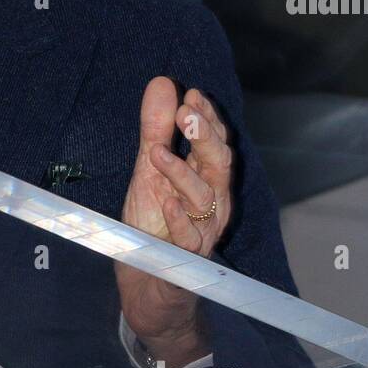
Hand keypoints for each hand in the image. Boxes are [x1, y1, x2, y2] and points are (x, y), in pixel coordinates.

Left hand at [115, 77, 233, 363]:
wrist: (148, 285)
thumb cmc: (154, 226)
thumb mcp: (148, 172)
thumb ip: (155, 130)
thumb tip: (163, 82)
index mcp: (206, 179)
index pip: (214, 142)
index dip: (206, 118)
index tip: (190, 95)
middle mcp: (213, 203)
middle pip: (219, 164)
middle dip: (205, 137)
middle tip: (186, 112)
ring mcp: (204, 232)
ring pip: (205, 198)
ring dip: (182, 173)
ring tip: (156, 152)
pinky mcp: (188, 261)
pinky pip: (190, 240)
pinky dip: (180, 221)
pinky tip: (166, 203)